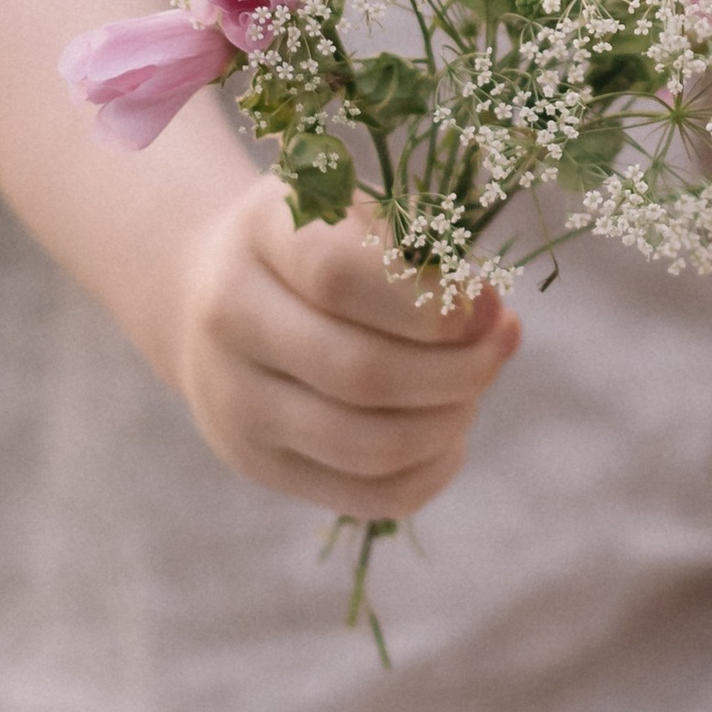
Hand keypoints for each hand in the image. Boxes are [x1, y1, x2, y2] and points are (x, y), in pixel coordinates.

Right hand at [167, 179, 520, 514]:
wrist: (213, 293)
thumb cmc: (319, 243)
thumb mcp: (365, 216)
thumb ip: (431, 259)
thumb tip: (498, 322)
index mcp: (262, 235)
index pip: (338, 278)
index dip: (428, 302)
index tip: (487, 304)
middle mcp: (231, 323)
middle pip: (360, 373)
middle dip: (458, 371)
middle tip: (497, 350)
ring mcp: (238, 404)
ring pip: (367, 446)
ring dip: (447, 422)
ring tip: (471, 391)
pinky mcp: (259, 463)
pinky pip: (365, 495)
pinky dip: (430, 472)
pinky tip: (448, 435)